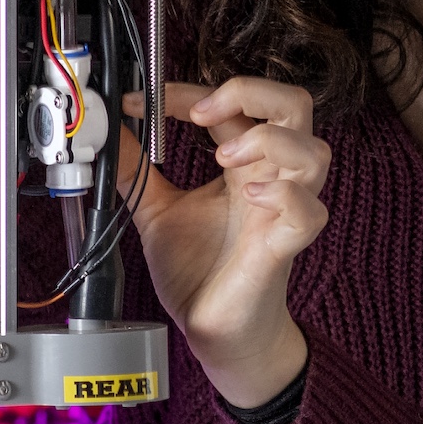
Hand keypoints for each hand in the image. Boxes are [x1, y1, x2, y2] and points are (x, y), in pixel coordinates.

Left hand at [118, 80, 330, 407]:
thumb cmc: (199, 272)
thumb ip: (136, 172)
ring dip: (269, 140)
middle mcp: (269, 180)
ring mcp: (282, 212)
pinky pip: (307, 212)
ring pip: (314, 152)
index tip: (142, 100)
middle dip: (250, 93)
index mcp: (243, 166)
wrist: (212, 332)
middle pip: (295, 106)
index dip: (191, 91)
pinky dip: (284, 195)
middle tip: (200, 113)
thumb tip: (108, 134)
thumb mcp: (157, 212)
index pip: (236, 104)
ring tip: (224, 157)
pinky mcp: (283, 248)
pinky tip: (251, 195)